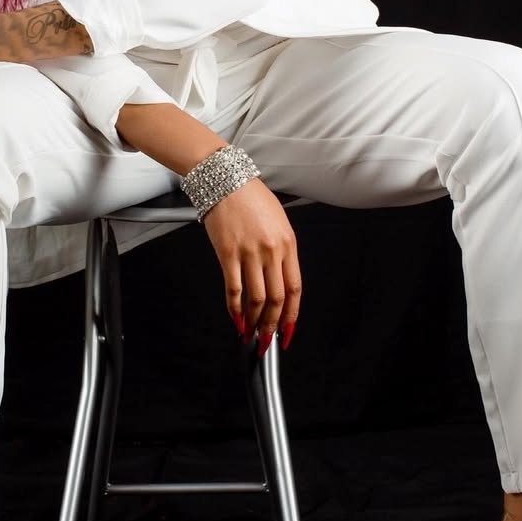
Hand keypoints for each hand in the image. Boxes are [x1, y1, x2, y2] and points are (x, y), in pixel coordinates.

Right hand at [202, 179, 300, 352]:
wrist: (227, 180)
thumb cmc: (252, 197)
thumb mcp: (278, 221)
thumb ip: (281, 251)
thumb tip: (279, 280)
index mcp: (288, 244)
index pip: (295, 289)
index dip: (292, 315)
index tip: (288, 330)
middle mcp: (271, 251)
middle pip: (276, 299)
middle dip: (272, 325)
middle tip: (268, 341)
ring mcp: (249, 253)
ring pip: (255, 299)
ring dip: (254, 322)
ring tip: (251, 334)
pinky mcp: (227, 254)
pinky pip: (233, 289)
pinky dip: (235, 309)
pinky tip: (236, 319)